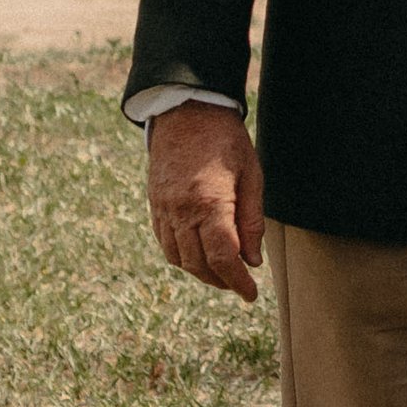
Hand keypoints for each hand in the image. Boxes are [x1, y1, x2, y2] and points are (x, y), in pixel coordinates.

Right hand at [148, 102, 264, 299]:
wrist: (186, 111)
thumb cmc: (226, 141)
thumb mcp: (251, 175)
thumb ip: (251, 221)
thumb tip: (252, 261)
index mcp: (210, 203)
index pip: (223, 258)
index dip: (237, 282)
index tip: (250, 294)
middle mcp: (181, 211)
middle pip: (199, 264)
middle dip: (221, 281)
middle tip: (240, 284)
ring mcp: (163, 209)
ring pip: (179, 258)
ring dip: (201, 272)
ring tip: (222, 273)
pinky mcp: (154, 205)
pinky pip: (165, 243)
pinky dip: (182, 257)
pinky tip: (199, 255)